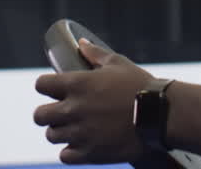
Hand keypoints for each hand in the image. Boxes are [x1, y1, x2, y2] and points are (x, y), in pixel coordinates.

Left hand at [34, 39, 156, 164]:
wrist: (160, 115)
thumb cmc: (140, 86)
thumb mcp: (118, 63)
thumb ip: (95, 54)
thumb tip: (81, 44)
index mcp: (77, 84)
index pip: (41, 85)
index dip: (46, 86)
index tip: (52, 89)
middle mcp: (74, 109)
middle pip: (39, 115)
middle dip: (47, 113)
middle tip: (59, 112)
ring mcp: (81, 132)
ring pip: (51, 136)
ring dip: (60, 132)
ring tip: (73, 129)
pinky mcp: (91, 153)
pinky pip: (65, 156)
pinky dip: (70, 151)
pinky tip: (80, 144)